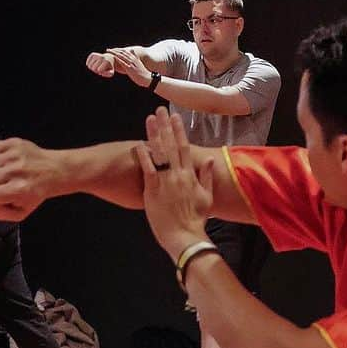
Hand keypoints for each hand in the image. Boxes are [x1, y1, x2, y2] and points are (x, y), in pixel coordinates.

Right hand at [0, 138, 60, 221]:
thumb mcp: (22, 212)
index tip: (0, 195)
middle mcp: (16, 172)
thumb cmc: (37, 191)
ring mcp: (14, 156)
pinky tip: (6, 162)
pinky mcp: (13, 144)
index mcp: (19, 190)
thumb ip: (0, 213)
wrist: (55, 171)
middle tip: (6, 183)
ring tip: (7, 172)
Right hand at [85, 51, 115, 77]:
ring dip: (92, 68)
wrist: (109, 58)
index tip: (102, 71)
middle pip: (93, 68)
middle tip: (99, 70)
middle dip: (95, 71)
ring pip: (89, 65)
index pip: (98, 70)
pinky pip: (87, 62)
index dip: (100, 72)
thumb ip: (108, 75)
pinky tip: (91, 65)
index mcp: (106, 61)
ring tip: (96, 67)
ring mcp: (96, 55)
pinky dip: (89, 64)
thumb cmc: (109, 67)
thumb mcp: (111, 72)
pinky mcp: (93, 54)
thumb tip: (101, 73)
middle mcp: (101, 57)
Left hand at [108, 47, 152, 86]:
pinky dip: (117, 59)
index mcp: (134, 58)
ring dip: (114, 53)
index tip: (113, 49)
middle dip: (114, 50)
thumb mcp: (139, 64)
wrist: (148, 79)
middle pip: (122, 52)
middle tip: (108, 49)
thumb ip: (135, 58)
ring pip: (121, 56)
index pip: (125, 51)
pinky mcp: (129, 68)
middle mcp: (132, 59)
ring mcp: (131, 63)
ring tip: (108, 52)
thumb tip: (131, 53)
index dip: (118, 50)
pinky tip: (113, 57)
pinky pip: (122, 62)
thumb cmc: (144, 73)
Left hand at [135, 107, 213, 258]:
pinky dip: (144, 155)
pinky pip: (148, 169)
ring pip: (160, 153)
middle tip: (161, 110)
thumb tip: (208, 159)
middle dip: (166, 126)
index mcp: (190, 176)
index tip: (176, 117)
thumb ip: (206, 177)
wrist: (186, 237)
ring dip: (154, 134)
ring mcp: (166, 182)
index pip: (185, 148)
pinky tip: (138, 143)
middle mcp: (179, 175)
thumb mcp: (206, 198)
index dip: (179, 131)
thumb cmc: (195, 220)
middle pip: (171, 145)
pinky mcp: (154, 190)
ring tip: (150, 119)